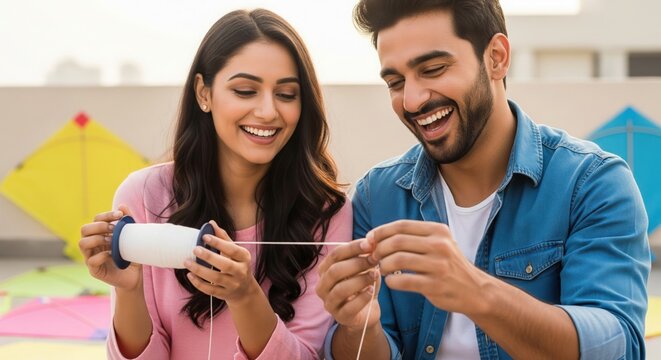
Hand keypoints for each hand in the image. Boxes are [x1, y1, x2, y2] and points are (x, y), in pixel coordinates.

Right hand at [79, 205, 141, 290]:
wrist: (134, 277)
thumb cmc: (131, 256)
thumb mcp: (132, 238)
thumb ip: (127, 222)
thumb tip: (122, 205)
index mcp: (100, 235)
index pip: (96, 219)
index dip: (106, 215)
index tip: (120, 214)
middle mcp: (93, 245)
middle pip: (84, 229)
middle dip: (99, 226)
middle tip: (114, 229)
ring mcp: (91, 257)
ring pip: (82, 243)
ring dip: (97, 239)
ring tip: (112, 241)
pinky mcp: (94, 270)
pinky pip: (90, 260)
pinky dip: (101, 255)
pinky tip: (112, 255)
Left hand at [184, 221, 257, 303]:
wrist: (244, 290)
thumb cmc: (237, 265)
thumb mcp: (235, 252)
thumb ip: (223, 238)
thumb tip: (211, 223)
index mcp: (244, 258)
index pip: (232, 250)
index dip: (219, 243)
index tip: (205, 236)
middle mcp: (241, 272)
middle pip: (226, 265)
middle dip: (209, 257)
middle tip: (195, 249)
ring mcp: (233, 284)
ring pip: (216, 278)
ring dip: (200, 270)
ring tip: (187, 262)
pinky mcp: (224, 294)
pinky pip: (210, 289)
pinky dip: (199, 283)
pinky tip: (190, 275)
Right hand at [315, 239, 380, 331]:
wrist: (367, 311)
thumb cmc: (363, 285)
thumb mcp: (364, 268)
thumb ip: (365, 255)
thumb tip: (372, 241)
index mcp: (325, 270)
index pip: (335, 255)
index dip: (352, 248)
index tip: (370, 244)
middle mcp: (322, 286)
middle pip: (335, 271)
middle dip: (357, 263)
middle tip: (374, 259)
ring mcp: (329, 303)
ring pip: (340, 289)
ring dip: (360, 280)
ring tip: (375, 275)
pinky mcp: (340, 317)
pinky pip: (349, 307)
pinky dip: (362, 298)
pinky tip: (372, 291)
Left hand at [369, 220, 488, 314]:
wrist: (475, 290)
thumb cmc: (449, 265)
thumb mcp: (439, 243)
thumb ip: (412, 238)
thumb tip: (376, 237)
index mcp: (438, 231)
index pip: (401, 225)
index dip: (380, 231)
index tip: (369, 239)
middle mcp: (440, 245)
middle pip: (397, 242)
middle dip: (379, 249)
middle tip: (374, 257)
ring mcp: (438, 265)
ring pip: (397, 260)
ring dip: (383, 265)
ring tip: (382, 269)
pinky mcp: (435, 285)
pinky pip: (403, 281)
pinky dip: (392, 281)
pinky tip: (392, 281)